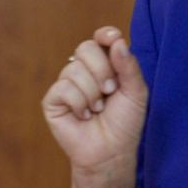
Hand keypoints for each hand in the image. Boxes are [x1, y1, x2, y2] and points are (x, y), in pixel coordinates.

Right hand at [42, 27, 148, 178]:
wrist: (112, 152)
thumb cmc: (125, 123)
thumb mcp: (135, 92)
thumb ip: (128, 65)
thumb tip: (117, 41)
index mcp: (104, 65)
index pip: (100, 39)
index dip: (105, 35)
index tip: (113, 38)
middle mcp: (83, 71)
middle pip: (85, 48)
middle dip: (102, 69)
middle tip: (110, 91)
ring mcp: (66, 84)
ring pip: (74, 68)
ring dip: (92, 92)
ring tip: (98, 109)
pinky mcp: (52, 101)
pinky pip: (63, 88)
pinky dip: (79, 103)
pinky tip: (84, 116)